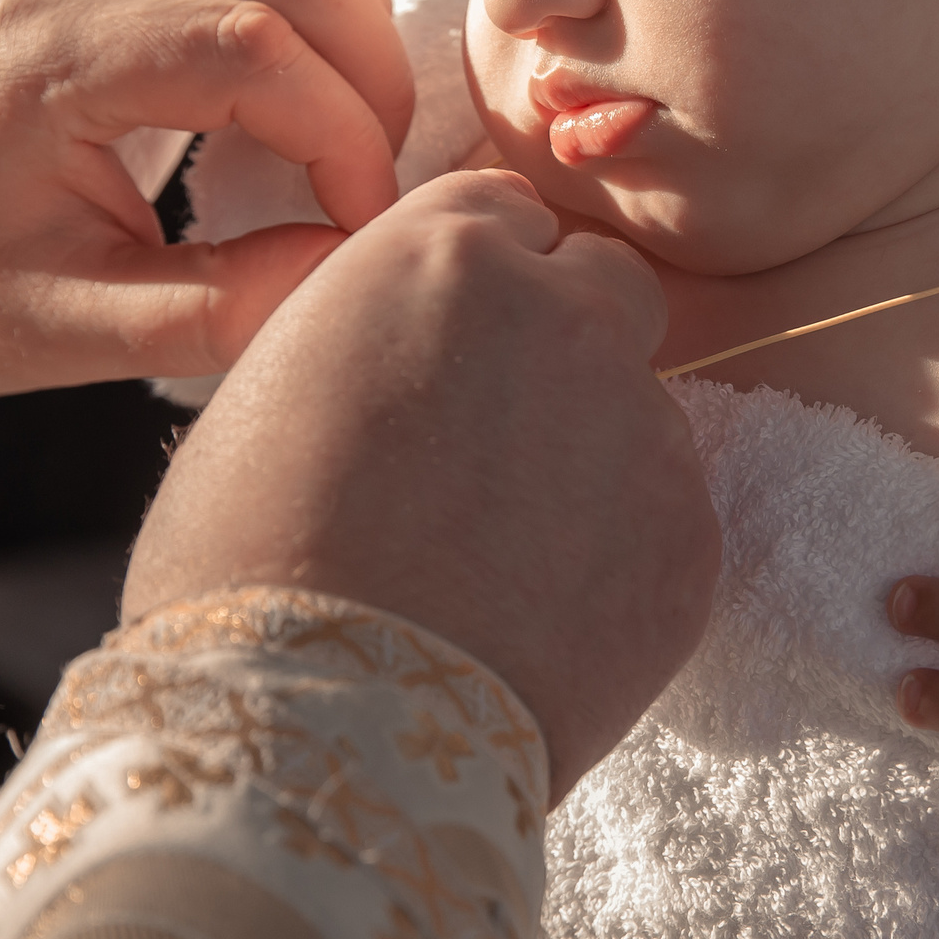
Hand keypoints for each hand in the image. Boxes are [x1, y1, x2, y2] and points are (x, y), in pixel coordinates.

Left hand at [0, 0, 414, 393]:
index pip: (246, 47)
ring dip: (356, 16)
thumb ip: (210, 309)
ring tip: (345, 123)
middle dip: (363, 71)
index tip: (360, 221)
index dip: (337, 134)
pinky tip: (317, 77)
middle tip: (363, 174)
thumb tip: (345, 257)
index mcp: (45, 54)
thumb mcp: (64, 334)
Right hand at [123, 169, 719, 803]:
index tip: (448, 341)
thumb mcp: (277, 384)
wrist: (321, 725)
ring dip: (588, 452)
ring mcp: (644, 423)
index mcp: (447, 253)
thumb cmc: (247, 561)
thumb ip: (379, 327)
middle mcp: (566, 313)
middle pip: (605, 282)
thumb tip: (418, 341)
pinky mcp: (692, 534)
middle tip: (493, 434)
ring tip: (498, 555)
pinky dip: (618, 552)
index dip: (478, 279)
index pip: (505, 212)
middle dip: (563, 333)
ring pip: (638, 405)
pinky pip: (665, 514)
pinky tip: (537, 614)